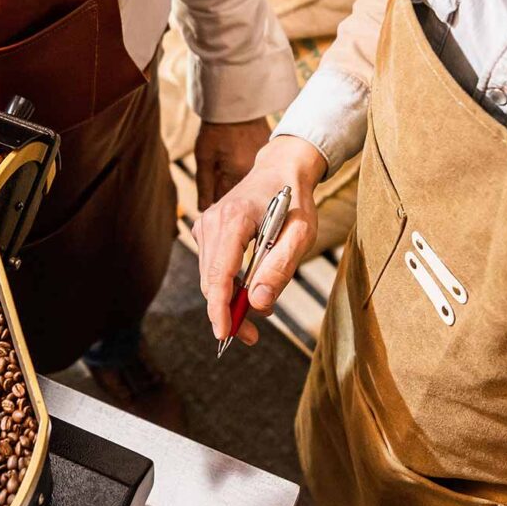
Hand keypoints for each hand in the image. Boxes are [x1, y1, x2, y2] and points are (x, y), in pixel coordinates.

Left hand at [194, 117, 274, 209]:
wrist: (236, 106)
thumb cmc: (217, 130)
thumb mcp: (204, 157)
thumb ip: (204, 185)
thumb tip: (203, 208)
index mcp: (237, 176)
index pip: (226, 202)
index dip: (216, 199)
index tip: (211, 194)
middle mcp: (254, 175)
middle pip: (240, 195)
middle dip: (228, 191)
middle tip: (219, 175)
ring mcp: (263, 166)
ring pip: (248, 185)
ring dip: (238, 181)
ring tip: (229, 163)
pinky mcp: (268, 158)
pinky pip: (255, 173)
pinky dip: (246, 171)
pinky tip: (240, 158)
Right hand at [196, 135, 325, 346]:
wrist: (281, 169)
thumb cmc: (295, 200)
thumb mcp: (301, 233)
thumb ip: (280, 268)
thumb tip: (258, 303)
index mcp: (234, 219)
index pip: (219, 273)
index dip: (219, 308)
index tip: (224, 335)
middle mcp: (212, 221)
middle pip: (211, 281)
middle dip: (228, 312)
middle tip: (253, 335)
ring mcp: (205, 225)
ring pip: (209, 278)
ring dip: (229, 301)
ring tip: (258, 313)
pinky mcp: (206, 231)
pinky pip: (212, 268)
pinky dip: (227, 286)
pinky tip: (249, 291)